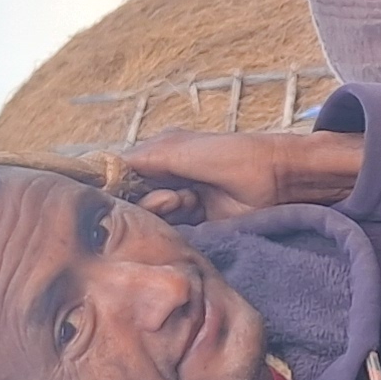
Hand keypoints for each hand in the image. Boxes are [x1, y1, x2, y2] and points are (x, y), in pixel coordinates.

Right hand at [117, 125, 365, 224]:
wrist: (279, 178)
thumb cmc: (230, 155)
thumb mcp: (178, 150)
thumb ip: (139, 160)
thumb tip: (101, 171)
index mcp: (159, 154)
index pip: (121, 173)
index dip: (116, 185)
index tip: (117, 195)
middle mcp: (167, 178)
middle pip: (134, 199)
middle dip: (148, 200)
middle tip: (176, 197)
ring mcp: (183, 202)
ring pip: (153, 216)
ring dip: (166, 211)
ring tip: (191, 201)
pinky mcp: (198, 223)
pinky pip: (172, 229)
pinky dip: (177, 224)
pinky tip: (193, 213)